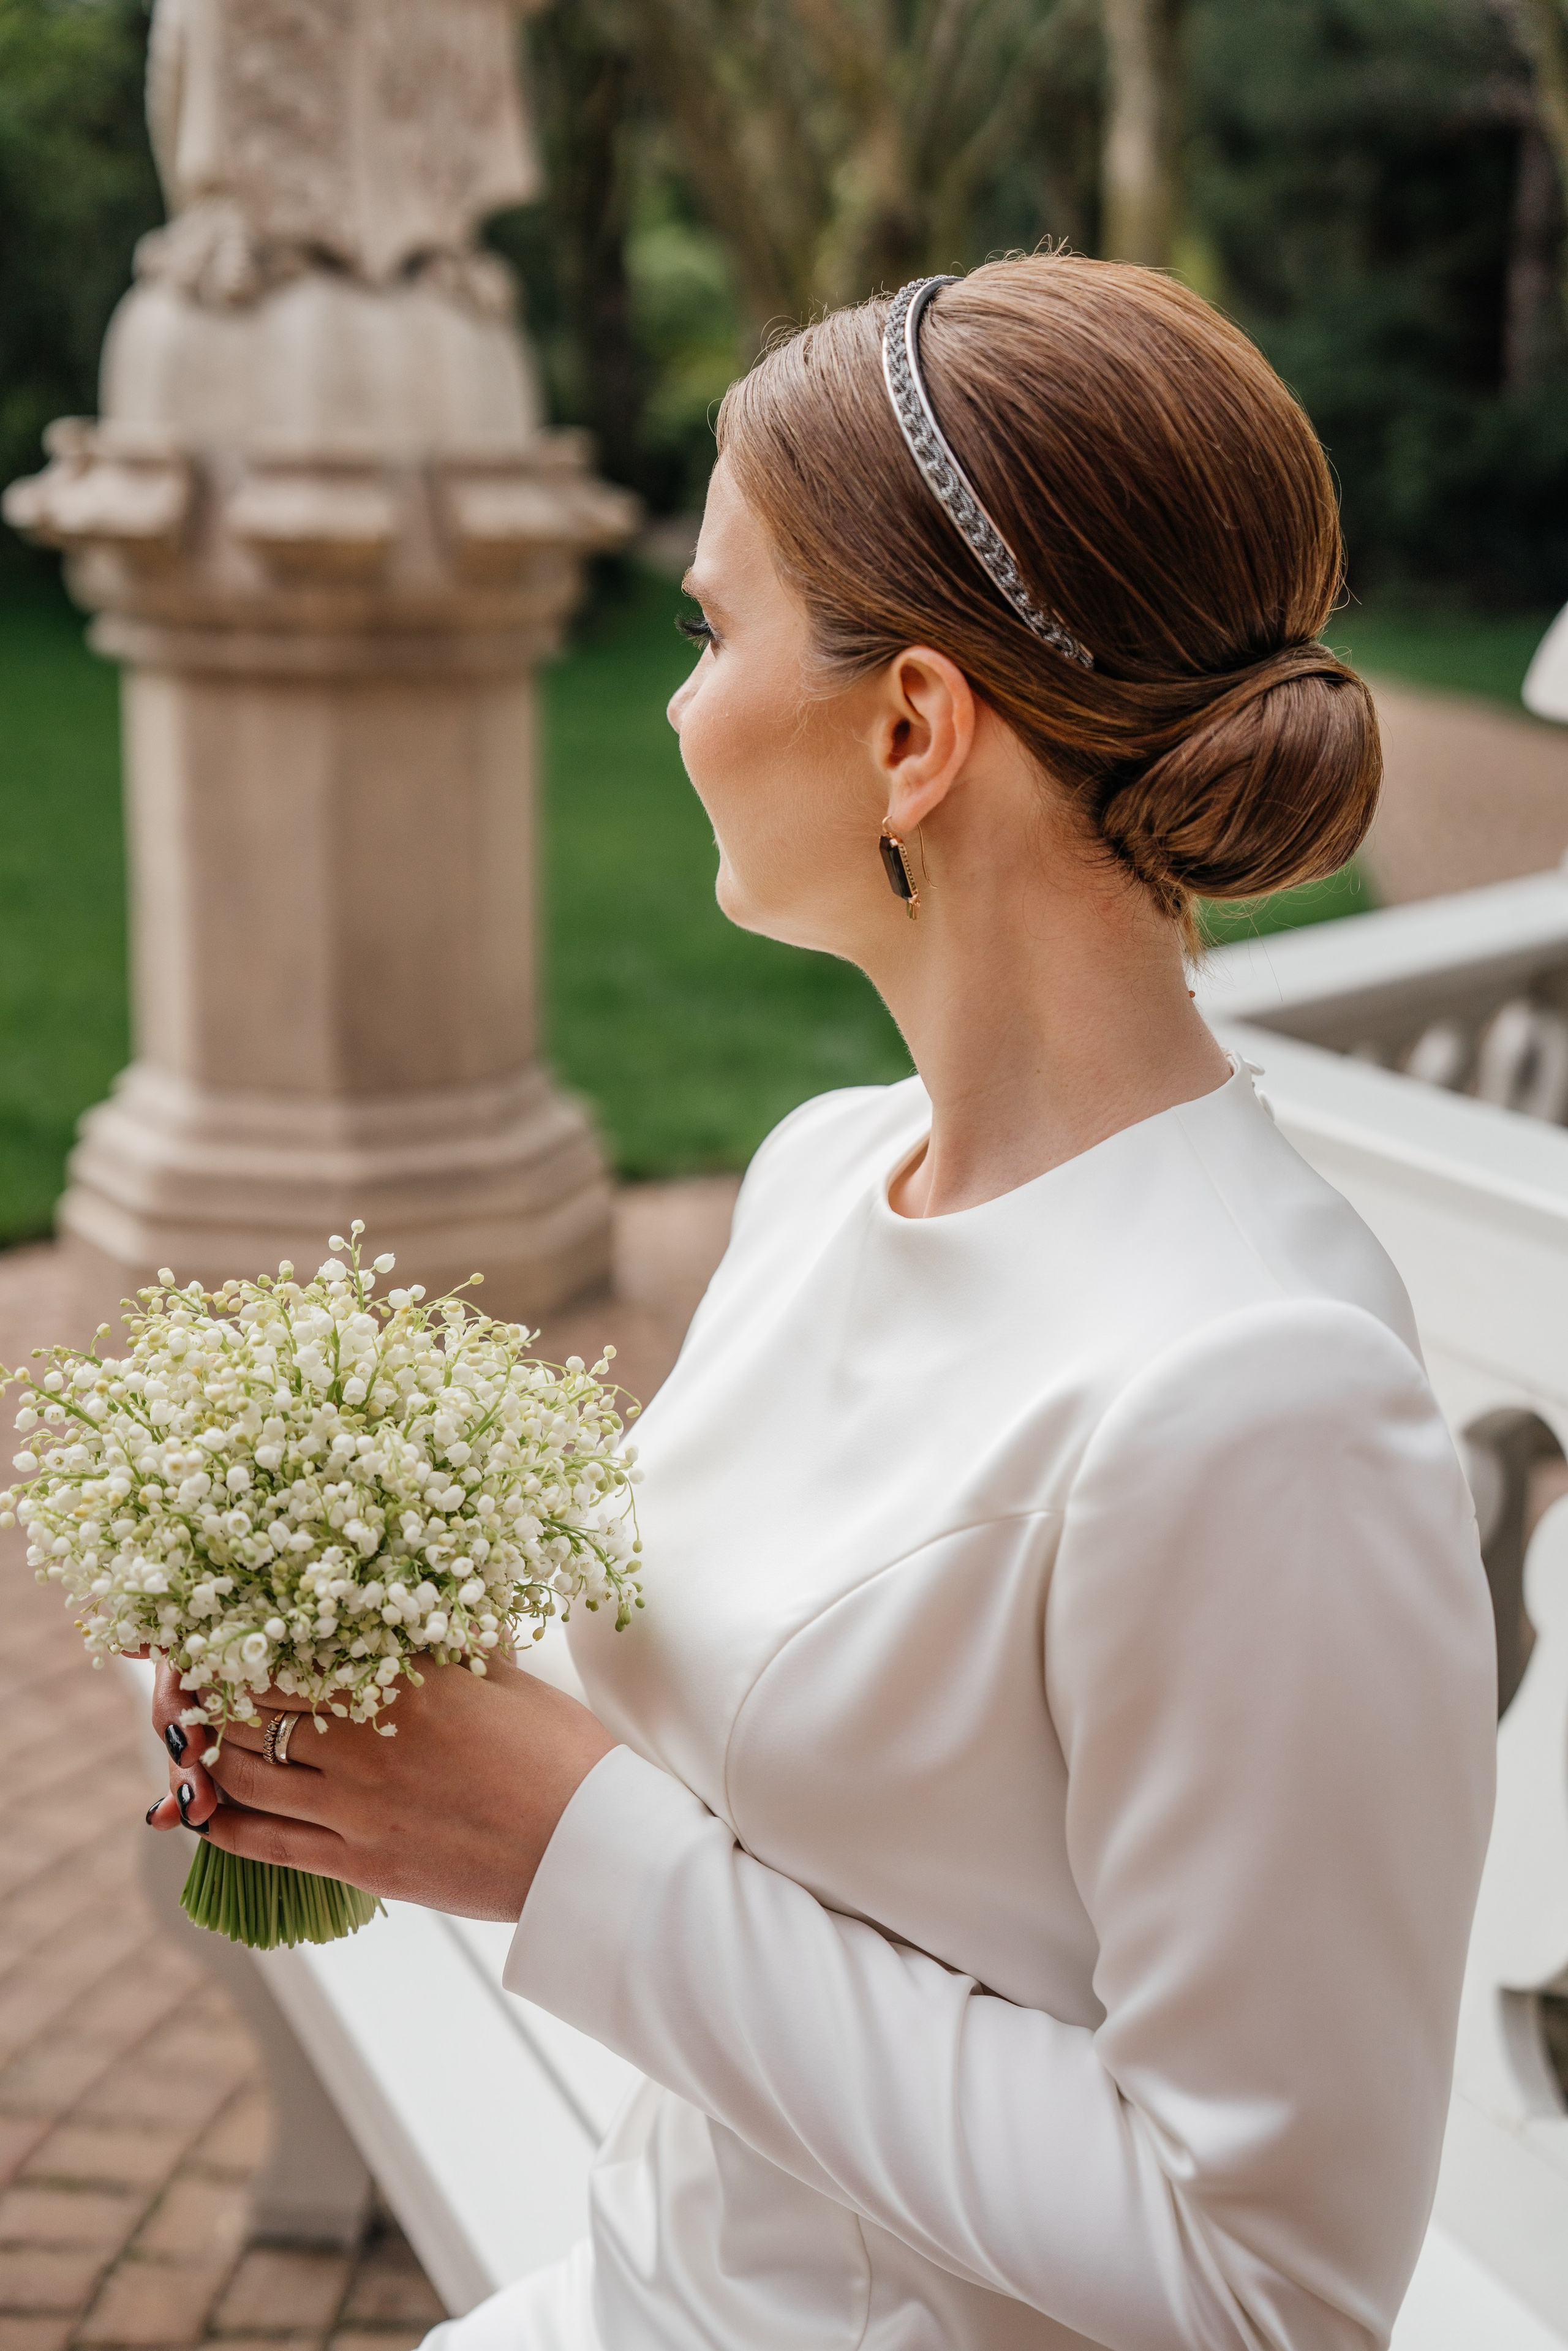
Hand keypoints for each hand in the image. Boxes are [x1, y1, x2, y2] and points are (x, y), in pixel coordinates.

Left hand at [146, 1652, 616, 1920]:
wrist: (589, 1848)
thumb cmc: (564, 1754)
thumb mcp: (509, 1677)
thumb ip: (455, 1642)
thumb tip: (429, 1604)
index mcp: (405, 1683)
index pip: (294, 1653)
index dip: (246, 1643)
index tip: (223, 1631)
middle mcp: (367, 1742)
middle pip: (256, 1710)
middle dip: (217, 1695)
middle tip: (194, 1682)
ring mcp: (359, 1807)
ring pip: (248, 1776)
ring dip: (212, 1755)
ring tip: (196, 1737)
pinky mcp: (362, 1864)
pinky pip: (267, 1844)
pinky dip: (225, 1823)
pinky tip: (203, 1811)